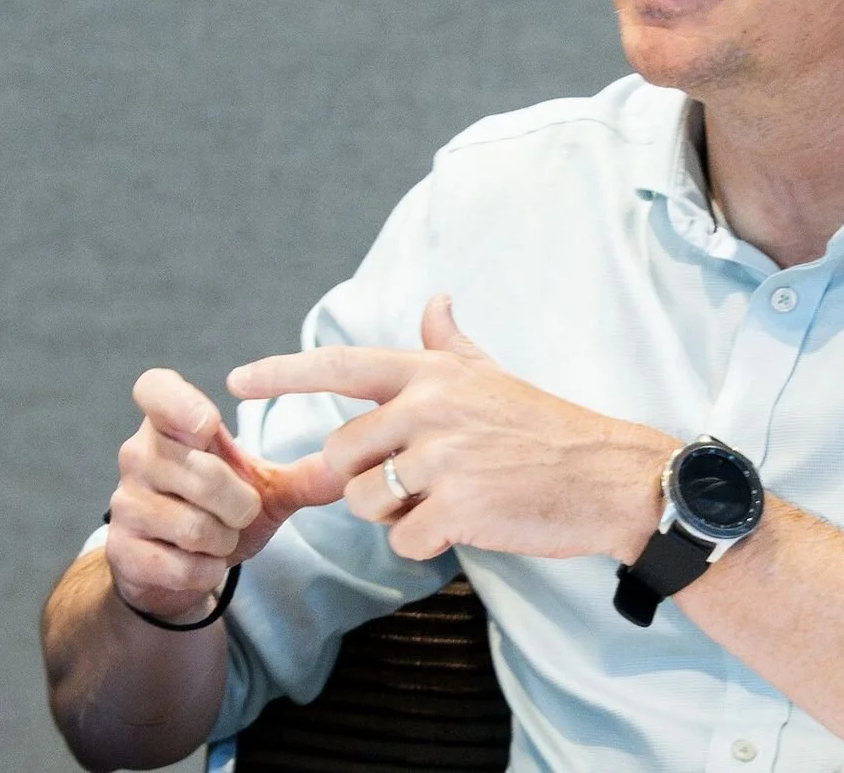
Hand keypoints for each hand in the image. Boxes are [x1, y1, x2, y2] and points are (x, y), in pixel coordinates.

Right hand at [104, 369, 344, 621]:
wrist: (176, 568)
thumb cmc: (223, 510)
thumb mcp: (266, 487)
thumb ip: (309, 473)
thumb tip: (355, 464)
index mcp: (172, 424)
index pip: (154, 389)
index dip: (178, 402)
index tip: (209, 424)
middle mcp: (138, 455)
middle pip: (201, 474)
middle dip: (238, 504)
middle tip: (239, 511)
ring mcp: (124, 503)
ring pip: (193, 525)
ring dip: (224, 540)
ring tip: (218, 535)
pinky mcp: (121, 550)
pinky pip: (180, 564)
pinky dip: (207, 570)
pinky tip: (204, 563)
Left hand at [227, 295, 676, 564]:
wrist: (606, 476)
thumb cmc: (546, 429)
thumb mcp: (494, 376)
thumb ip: (451, 344)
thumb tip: (435, 300)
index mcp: (434, 374)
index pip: (341, 366)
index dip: (284, 373)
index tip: (237, 381)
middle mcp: (431, 408)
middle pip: (343, 455)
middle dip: (363, 481)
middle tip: (413, 484)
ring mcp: (444, 458)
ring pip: (365, 502)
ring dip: (395, 515)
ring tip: (445, 500)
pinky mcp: (458, 507)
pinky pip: (402, 540)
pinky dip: (425, 544)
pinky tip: (465, 526)